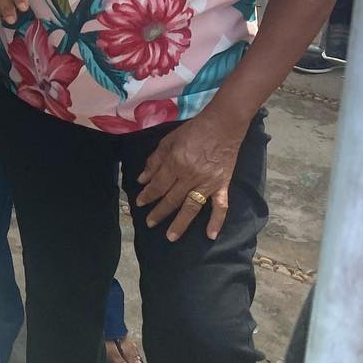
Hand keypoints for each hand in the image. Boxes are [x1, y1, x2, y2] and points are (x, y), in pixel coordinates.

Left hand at [134, 111, 245, 240]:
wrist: (223, 125)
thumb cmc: (193, 131)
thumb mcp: (169, 140)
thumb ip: (155, 160)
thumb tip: (143, 179)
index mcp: (175, 163)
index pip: (158, 185)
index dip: (148, 195)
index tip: (139, 204)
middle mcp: (190, 176)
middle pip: (172, 199)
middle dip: (159, 212)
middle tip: (149, 223)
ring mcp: (208, 183)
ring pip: (191, 207)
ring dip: (180, 223)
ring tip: (170, 236)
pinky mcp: (222, 185)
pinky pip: (220, 206)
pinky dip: (216, 221)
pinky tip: (210, 235)